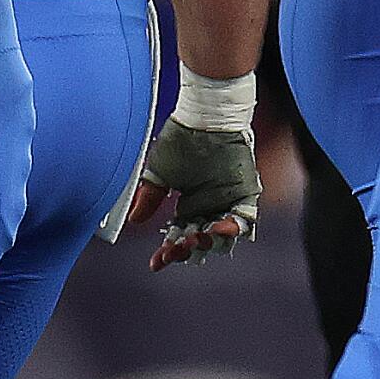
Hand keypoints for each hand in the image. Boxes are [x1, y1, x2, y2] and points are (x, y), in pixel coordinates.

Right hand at [128, 120, 260, 270]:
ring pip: (222, 237)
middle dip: (187, 249)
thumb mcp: (160, 173)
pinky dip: (230, 228)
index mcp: (190, 206)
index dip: (168, 252)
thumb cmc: (184, 138)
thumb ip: (149, 198)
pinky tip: (216, 228)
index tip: (156, 263)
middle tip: (176, 248)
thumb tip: (134, 220)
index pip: (179, 237)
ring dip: (208, 242)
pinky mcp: (245, 195)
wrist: (205, 116)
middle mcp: (210, 208)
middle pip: (201, 242)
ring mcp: (228, 203)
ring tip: (193, 239)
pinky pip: (242, 220)